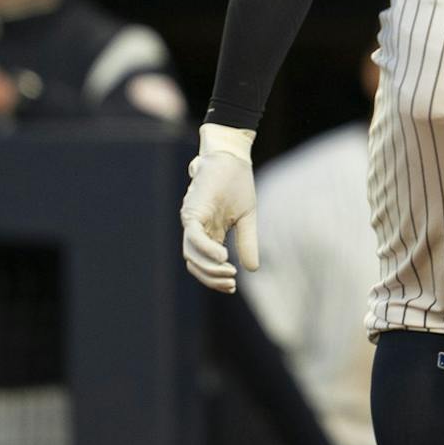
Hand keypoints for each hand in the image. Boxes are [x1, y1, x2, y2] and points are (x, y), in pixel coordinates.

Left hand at [182, 124, 257, 292]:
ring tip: (229, 273)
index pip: (205, 263)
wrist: (232, 157)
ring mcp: (192, 221)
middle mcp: (197, 230)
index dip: (215, 278)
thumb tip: (253, 270)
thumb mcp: (247, 218)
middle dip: (211, 278)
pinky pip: (194, 237)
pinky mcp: (193, 211)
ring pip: (191, 254)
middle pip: (195, 263)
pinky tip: (223, 256)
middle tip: (231, 284)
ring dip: (208, 268)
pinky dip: (206, 250)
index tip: (232, 286)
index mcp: (209, 233)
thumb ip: (247, 242)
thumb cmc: (238, 183)